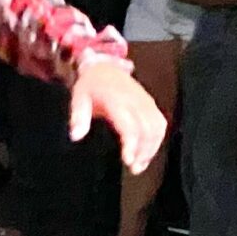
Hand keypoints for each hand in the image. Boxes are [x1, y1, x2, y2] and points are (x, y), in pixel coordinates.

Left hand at [68, 56, 164, 175]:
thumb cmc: (91, 85)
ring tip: (140, 164)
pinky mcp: (151, 104)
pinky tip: (148, 152)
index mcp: (117, 101)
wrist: (105, 67)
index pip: (130, 125)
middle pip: (148, 129)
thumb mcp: (78, 98)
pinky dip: (158, 139)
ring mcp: (146, 102)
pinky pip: (160, 123)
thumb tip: (76, 136)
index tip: (128, 160)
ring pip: (158, 127)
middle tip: (134, 168)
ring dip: (153, 147)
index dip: (132, 144)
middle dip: (144, 151)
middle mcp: (136, 101)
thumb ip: (78, 117)